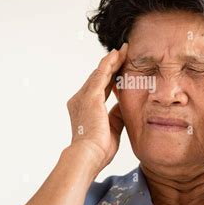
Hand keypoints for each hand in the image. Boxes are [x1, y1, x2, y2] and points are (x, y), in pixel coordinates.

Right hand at [66, 43, 127, 172]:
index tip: (120, 70)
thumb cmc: (99, 149)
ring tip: (123, 50)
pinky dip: (110, 62)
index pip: (100, 89)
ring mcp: (84, 96)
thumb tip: (122, 106)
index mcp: (84, 109)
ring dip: (112, 60)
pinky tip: (118, 54)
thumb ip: (116, 115)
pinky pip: (102, 73)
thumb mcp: (111, 128)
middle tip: (123, 53)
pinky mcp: (91, 95)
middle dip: (111, 65)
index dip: (110, 78)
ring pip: (100, 72)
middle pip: (98, 77)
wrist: (89, 155)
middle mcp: (80, 99)